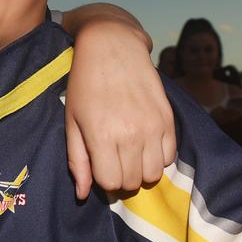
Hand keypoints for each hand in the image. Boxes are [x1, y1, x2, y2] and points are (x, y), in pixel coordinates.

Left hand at [66, 24, 176, 197]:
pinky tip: (144, 141)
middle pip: (133, 182)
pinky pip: (170, 156)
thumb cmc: (84, 84)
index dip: (103, 179)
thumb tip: (82, 195)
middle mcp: (130, 135)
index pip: (111, 183)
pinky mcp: (168, 118)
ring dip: (141, 169)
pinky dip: (158, 156)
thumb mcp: (72, 121)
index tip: (98, 164)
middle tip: (113, 158)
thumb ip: (77, 160)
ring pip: (154, 174)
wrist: (112, 46)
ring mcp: (153, 127)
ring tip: (128, 151)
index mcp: (102, 137)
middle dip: (121, 177)